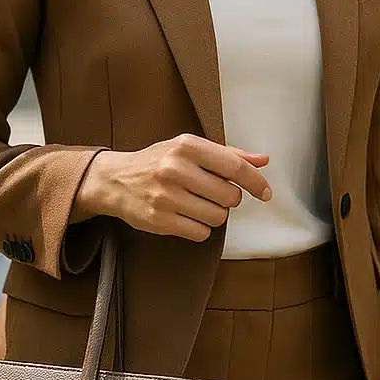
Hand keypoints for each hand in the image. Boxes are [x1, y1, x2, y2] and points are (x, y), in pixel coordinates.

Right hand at [75, 133, 271, 240]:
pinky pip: (200, 233)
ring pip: (217, 217)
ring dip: (214, 215)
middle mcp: (175, 169)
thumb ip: (228, 155)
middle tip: (212, 194)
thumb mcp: (189, 148)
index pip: (235, 167)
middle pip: (230, 196)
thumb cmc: (157, 162)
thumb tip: (263, 160)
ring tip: (196, 204)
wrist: (114, 180)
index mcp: (186, 146)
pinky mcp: (159, 219)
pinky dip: (199, 228)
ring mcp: (166, 196)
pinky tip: (185, 216)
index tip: (265, 193)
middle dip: (228, 199)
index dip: (256, 182)